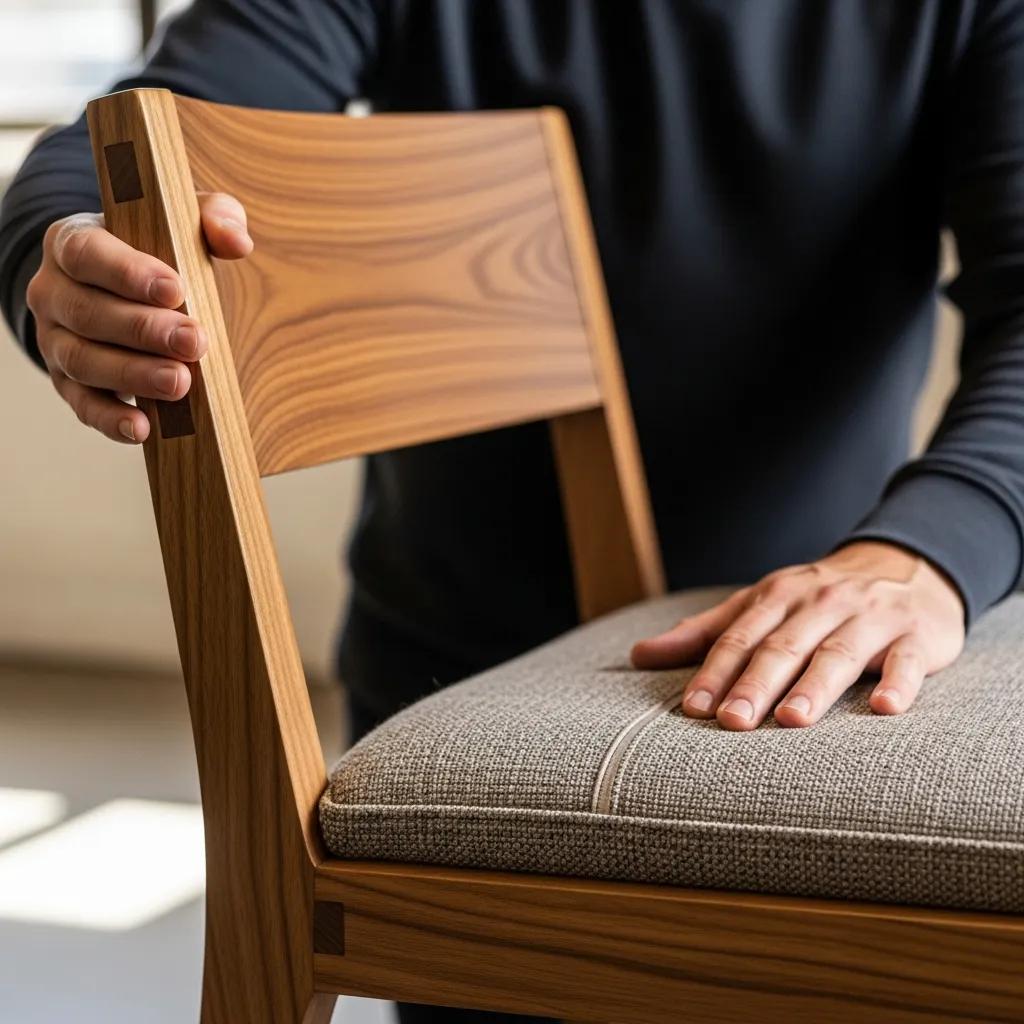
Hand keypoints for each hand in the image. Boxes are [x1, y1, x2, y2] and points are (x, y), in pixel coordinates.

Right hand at [26, 192, 252, 443]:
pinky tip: (142, 428)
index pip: (88, 253)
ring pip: (82, 360)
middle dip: (143, 330)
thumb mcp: (185, 221)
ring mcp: (55, 339)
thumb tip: (237, 240)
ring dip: (133, 375)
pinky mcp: (68, 381)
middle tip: (194, 342)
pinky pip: (82, 403)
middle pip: (88, 312)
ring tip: (180, 383)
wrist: (124, 289)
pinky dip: (110, 418)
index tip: (175, 290)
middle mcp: (53, 291)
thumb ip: (214, 217)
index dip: (128, 272)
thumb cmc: (159, 249)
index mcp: (72, 242)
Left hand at [631, 541, 965, 728]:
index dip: (715, 671)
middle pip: (783, 647)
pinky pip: (907, 660)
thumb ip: (703, 633)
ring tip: (792, 719)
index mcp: (777, 598)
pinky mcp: (917, 636)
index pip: (740, 638)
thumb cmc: (817, 599)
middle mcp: (820, 604)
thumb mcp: (758, 605)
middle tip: (731, 722)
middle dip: (755, 684)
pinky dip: (899, 683)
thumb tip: (638, 656)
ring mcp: (870, 618)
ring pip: (838, 653)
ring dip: (815, 686)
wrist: (907, 567)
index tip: (692, 707)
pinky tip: (885, 709)